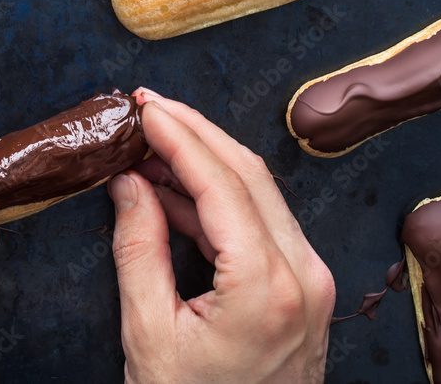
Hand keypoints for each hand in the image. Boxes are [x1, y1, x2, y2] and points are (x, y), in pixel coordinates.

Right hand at [108, 89, 334, 382]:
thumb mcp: (149, 333)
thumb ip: (138, 248)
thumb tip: (129, 181)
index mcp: (267, 285)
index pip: (220, 181)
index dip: (178, 135)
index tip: (142, 107)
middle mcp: (304, 274)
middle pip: (248, 172)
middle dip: (194, 131)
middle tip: (146, 107)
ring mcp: (312, 279)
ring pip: (259, 190)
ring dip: (206, 159)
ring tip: (152, 142)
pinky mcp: (305, 287)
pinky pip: (261, 221)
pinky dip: (218, 196)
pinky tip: (176, 187)